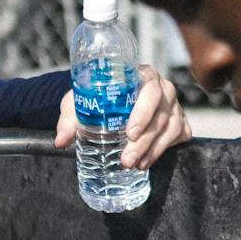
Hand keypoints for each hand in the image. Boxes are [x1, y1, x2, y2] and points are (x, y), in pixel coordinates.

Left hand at [55, 64, 189, 168]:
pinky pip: (178, 135)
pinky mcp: (179, 121)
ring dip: (153, 149)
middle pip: (160, 114)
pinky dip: (163, 150)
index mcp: (141, 75)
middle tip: (127, 159)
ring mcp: (174, 105)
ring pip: (170, 128)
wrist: (108, 101)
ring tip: (135, 164)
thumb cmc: (96, 96)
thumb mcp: (79, 103)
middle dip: (144, 140)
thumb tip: (61, 141)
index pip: (149, 89)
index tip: (129, 133)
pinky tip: (147, 161)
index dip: (143, 112)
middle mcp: (163, 88)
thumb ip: (70, 120)